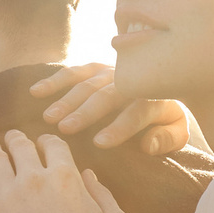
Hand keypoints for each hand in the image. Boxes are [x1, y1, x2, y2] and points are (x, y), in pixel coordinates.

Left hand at [0, 132, 130, 212]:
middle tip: (11, 136)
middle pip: (21, 147)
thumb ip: (103, 193)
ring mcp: (8, 195)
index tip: (42, 142)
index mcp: (66, 176)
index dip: (47, 141)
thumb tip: (89, 174)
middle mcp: (35, 178)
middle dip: (16, 139)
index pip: (53, 146)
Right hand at [31, 63, 205, 156]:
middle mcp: (133, 79)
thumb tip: (148, 145)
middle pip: (108, 95)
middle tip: (65, 129)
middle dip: (86, 112)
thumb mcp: (177, 132)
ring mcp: (112, 71)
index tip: (99, 143)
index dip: (120, 127)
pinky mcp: (96, 67)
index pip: (138, 112)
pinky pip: (74, 72)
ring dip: (67, 100)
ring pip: (87, 83)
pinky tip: (35, 92)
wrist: (164, 86)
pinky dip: (54, 80)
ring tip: (50, 118)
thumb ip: (168, 139)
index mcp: (156, 97)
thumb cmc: (165, 120)